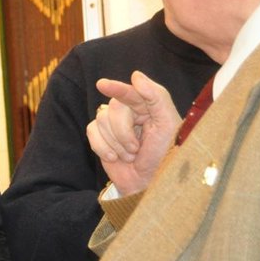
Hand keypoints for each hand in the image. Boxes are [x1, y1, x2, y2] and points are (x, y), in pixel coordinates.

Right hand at [87, 71, 180, 194]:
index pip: (130, 92)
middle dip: (123, 132)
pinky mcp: (101, 138)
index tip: (102, 85)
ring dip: (115, 143)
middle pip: (113, 109)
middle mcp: (129, 112)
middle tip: (136, 149)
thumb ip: (156, 96)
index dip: (117, 88)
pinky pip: (91, 132)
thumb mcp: (168, 125)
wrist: (148, 184)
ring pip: (101, 121)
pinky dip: (102, 147)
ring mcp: (113, 125)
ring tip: (130, 155)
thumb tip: (135, 75)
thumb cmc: (164, 156)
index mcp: (148, 106)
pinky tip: (115, 157)